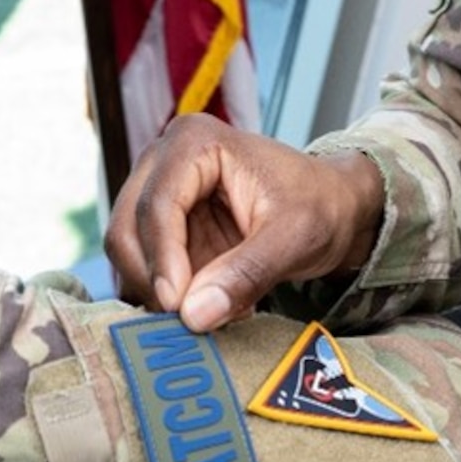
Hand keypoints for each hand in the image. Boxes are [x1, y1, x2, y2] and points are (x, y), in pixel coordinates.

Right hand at [106, 115, 383, 330]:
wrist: (333, 207)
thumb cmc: (319, 206)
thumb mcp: (295, 238)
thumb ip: (246, 273)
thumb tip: (193, 315)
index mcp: (195, 142)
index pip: (158, 204)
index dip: (162, 259)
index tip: (176, 306)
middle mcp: (164, 161)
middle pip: (128, 229)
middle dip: (154, 279)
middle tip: (190, 320)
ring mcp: (158, 194)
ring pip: (129, 254)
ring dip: (161, 291)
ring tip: (216, 309)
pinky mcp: (164, 228)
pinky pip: (146, 269)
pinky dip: (170, 294)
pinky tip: (212, 304)